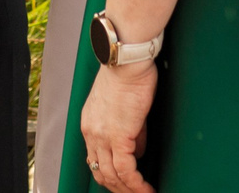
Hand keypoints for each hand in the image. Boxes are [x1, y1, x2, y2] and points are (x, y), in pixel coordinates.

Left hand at [81, 60, 157, 192]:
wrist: (127, 60)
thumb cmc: (129, 74)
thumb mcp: (123, 107)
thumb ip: (130, 131)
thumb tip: (138, 150)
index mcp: (90, 124)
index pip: (95, 161)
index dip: (110, 176)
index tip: (124, 184)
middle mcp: (92, 133)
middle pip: (101, 174)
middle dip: (119, 189)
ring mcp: (102, 136)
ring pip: (112, 177)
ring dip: (129, 191)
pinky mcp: (118, 136)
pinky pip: (126, 171)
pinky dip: (137, 185)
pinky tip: (147, 190)